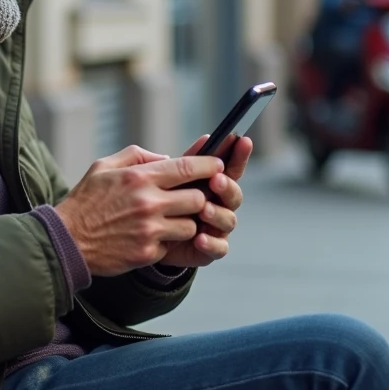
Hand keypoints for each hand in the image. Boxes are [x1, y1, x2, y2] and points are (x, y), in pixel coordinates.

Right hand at [55, 145, 223, 276]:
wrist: (66, 240)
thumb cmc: (85, 200)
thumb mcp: (105, 166)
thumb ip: (138, 157)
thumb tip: (166, 159)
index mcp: (140, 178)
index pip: (187, 167)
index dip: (209, 166)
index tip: (218, 166)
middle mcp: (148, 202)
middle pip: (197, 198)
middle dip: (200, 198)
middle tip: (194, 199)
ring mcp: (149, 230)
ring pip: (191, 225)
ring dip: (186, 223)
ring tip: (172, 220)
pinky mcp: (147, 253)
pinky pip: (173, 245)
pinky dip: (168, 241)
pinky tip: (153, 237)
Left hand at [158, 134, 253, 267]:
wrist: (145, 237)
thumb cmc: (161, 201)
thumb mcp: (170, 179)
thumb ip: (188, 162)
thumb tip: (206, 139)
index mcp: (213, 185)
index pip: (231, 168)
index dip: (239, 155)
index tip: (243, 140)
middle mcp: (220, 205)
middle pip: (235, 194)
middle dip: (227, 186)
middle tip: (215, 180)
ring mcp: (217, 228)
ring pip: (229, 220)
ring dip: (218, 213)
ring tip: (204, 209)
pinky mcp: (210, 250)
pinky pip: (219, 248)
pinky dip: (211, 243)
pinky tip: (199, 238)